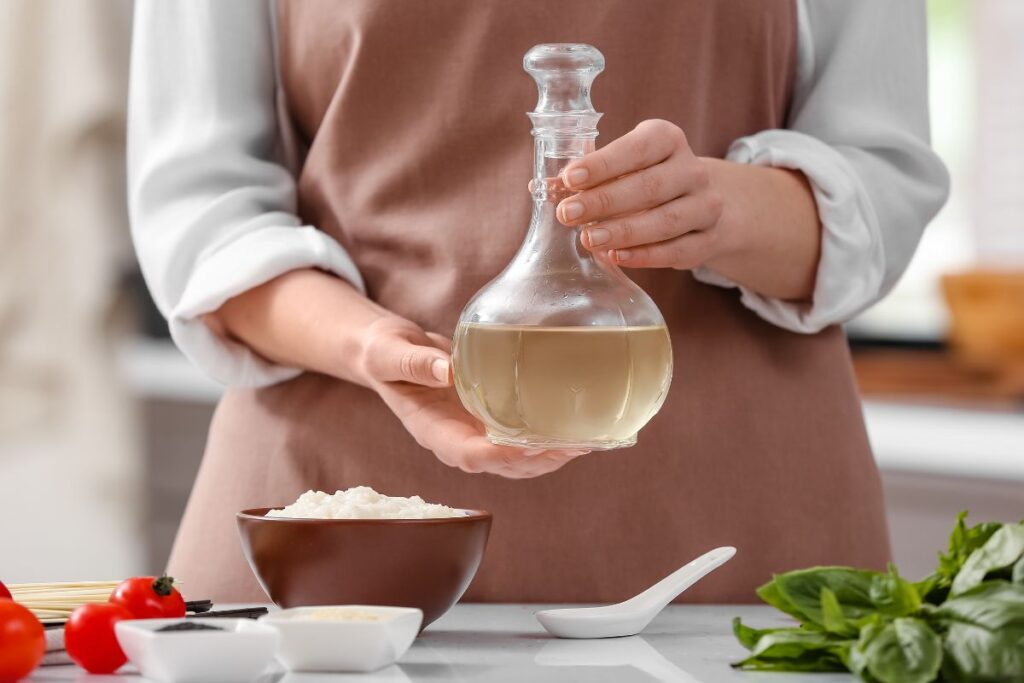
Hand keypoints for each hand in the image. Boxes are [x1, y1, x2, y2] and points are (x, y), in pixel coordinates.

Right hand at [211, 270, 587, 476]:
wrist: (390, 354)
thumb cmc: (387, 354)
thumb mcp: (392, 354)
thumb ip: (416, 363)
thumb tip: (449, 370)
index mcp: (434, 433)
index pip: (473, 456)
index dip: (506, 457)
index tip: (538, 448)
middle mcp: (459, 441)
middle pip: (506, 466)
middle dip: (543, 461)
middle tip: (581, 444)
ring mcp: (476, 434)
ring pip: (520, 460)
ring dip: (554, 455)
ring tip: (591, 440)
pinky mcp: (489, 421)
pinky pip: (522, 437)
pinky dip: (549, 437)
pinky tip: (577, 424)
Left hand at [556, 119, 724, 269]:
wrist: (698, 201)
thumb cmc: (645, 178)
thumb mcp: (621, 167)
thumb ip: (586, 176)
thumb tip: (540, 186)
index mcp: (667, 139)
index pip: (637, 148)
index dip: (602, 164)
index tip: (569, 178)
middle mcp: (692, 169)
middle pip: (649, 187)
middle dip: (604, 202)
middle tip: (567, 214)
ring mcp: (705, 205)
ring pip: (666, 221)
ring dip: (624, 231)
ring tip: (589, 239)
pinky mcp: (708, 238)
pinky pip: (679, 250)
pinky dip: (647, 256)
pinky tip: (617, 257)